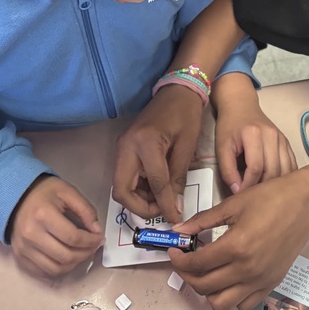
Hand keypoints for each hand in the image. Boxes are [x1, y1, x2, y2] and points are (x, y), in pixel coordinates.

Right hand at [10, 175, 102, 278]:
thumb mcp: (68, 192)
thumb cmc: (44, 193)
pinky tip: (67, 259)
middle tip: (93, 247)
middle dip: (85, 254)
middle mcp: (31, 235)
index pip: (73, 238)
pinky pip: (42, 272)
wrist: (16, 197)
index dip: (91, 241)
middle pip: (65, 256)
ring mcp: (24, 248)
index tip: (100, 238)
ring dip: (74, 264)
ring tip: (82, 253)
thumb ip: (86, 210)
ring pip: (55, 269)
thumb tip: (97, 231)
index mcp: (43, 215)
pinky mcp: (20, 257)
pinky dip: (59, 269)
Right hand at [112, 85, 203, 223]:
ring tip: (163, 199)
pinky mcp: (124, 148)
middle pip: (122, 191)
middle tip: (162, 211)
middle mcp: (126, 147)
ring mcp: (122, 147)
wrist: (176, 90)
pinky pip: (126, 176)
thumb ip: (178, 179)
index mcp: (145, 143)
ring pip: (122, 186)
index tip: (176, 219)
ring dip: (140, 199)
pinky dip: (139, 188)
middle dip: (141, 208)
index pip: (154, 185)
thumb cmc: (186, 114)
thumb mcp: (186, 148)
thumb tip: (176, 209)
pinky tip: (158, 187)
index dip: (165, 207)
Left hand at [168, 171, 308, 309]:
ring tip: (206, 272)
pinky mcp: (271, 284)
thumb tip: (179, 230)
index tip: (174, 250)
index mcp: (235, 247)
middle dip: (188, 275)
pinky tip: (228, 278)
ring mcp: (260, 281)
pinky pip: (244, 305)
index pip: (196, 264)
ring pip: (221, 304)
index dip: (178, 259)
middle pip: (204, 287)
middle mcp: (247, 270)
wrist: (306, 203)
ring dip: (207, 291)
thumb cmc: (272, 198)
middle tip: (186, 260)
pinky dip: (230, 297)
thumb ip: (203, 220)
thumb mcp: (233, 204)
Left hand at [213, 74, 297, 192]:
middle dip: (262, 188)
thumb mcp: (221, 147)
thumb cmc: (230, 126)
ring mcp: (282, 139)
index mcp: (254, 134)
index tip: (240, 196)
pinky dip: (285, 178)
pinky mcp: (287, 142)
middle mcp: (272, 135)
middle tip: (252, 198)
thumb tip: (237, 192)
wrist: (241, 106)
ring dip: (276, 186)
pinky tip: (277, 186)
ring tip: (264, 194)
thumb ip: (227, 170)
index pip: (255, 168)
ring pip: (285, 170)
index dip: (248, 186)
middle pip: (273, 171)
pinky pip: (292, 165)